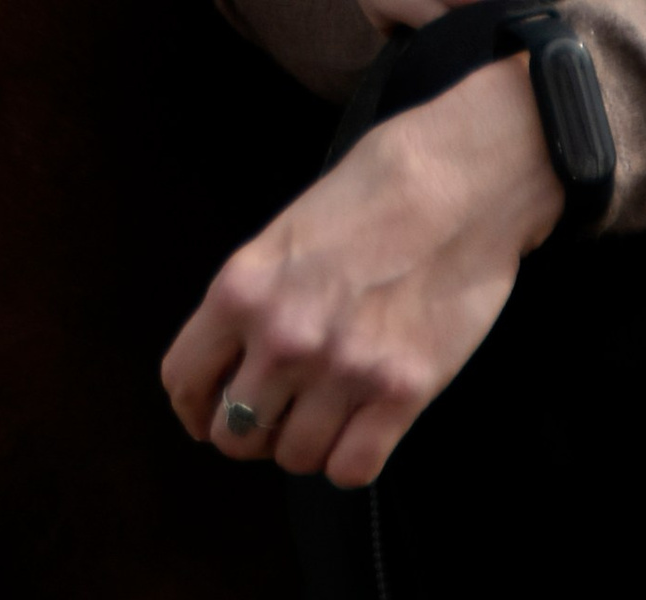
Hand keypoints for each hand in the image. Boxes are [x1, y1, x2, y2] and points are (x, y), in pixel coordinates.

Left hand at [161, 54, 560, 482]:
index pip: (184, 381)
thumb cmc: (378, 185)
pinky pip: (352, 469)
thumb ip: (257, 296)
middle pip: (236, 435)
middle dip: (253, 429)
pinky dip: (352, 459)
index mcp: (243, 288)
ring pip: (295, 459)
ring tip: (328, 409)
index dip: (195, 405)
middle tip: (280, 411)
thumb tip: (242, 358)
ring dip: (307, 442)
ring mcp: (343, 370)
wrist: (462, 176)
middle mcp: (284, 338)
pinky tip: (364, 426)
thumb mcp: (289, 229)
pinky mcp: (402, 393)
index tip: (210, 410)